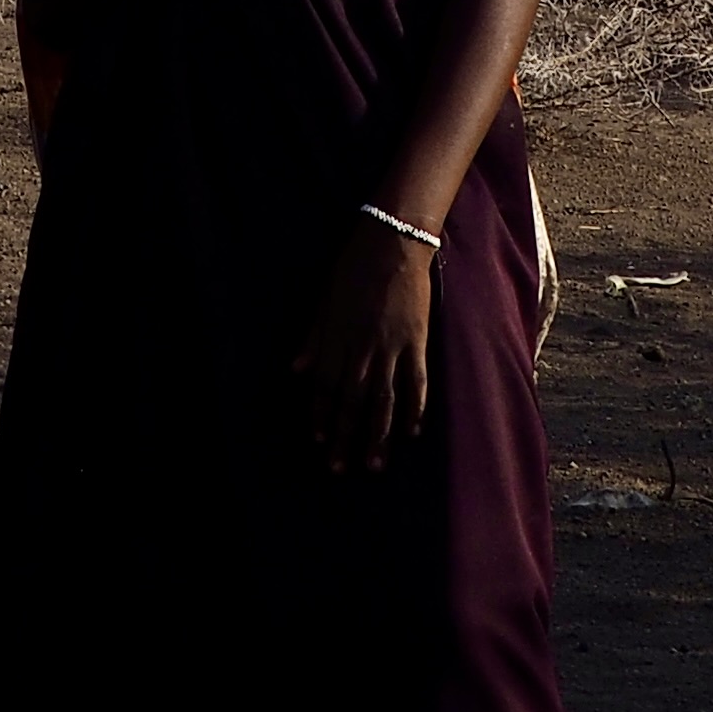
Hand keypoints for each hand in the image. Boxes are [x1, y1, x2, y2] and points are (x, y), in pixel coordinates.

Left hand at [292, 214, 434, 475]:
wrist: (392, 242)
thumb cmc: (352, 267)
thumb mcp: (323, 298)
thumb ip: (312, 337)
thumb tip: (296, 370)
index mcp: (336, 338)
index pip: (325, 386)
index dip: (321, 414)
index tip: (318, 440)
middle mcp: (361, 349)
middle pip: (351, 401)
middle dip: (344, 437)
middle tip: (339, 468)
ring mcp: (391, 348)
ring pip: (383, 401)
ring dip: (377, 435)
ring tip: (374, 465)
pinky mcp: (416, 343)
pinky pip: (416, 383)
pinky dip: (414, 409)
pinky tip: (411, 432)